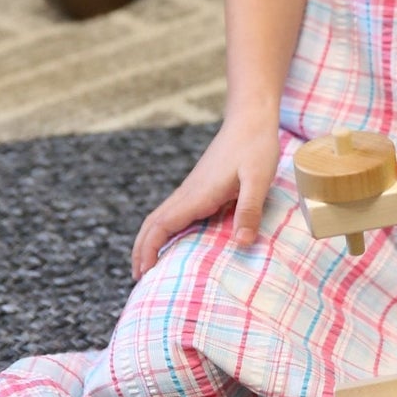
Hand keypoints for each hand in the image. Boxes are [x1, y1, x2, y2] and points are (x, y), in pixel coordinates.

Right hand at [131, 113, 279, 279]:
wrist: (250, 120)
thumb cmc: (256, 147)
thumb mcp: (259, 179)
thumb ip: (250, 209)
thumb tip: (242, 243)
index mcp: (197, 195)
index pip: (161, 225)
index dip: (149, 249)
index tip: (143, 272)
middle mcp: (189, 193)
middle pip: (153, 223)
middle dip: (141, 250)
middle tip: (137, 277)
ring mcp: (192, 189)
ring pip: (160, 217)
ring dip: (149, 240)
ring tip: (147, 264)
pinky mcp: (200, 187)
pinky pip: (173, 212)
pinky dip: (163, 229)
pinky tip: (172, 239)